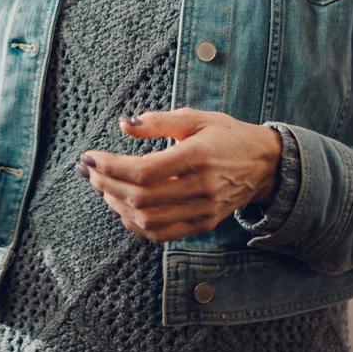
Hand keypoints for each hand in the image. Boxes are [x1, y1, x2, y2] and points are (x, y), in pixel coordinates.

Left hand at [77, 109, 281, 242]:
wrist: (264, 165)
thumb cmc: (226, 134)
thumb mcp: (195, 117)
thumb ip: (158, 121)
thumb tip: (123, 124)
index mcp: (198, 156)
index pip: (144, 170)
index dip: (111, 166)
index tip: (90, 157)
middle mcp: (202, 188)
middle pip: (141, 197)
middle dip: (106, 184)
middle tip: (88, 171)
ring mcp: (203, 211)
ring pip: (149, 219)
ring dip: (117, 205)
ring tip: (102, 187)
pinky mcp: (203, 225)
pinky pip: (162, 234)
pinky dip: (136, 225)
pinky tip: (121, 207)